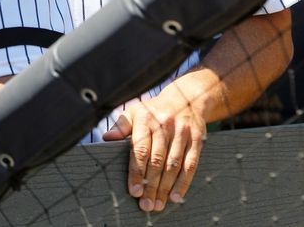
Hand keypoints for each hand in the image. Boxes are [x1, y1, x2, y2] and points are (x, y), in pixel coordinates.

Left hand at [102, 96, 205, 212]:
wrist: (185, 98)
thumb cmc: (154, 111)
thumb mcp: (135, 112)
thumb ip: (121, 126)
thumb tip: (106, 138)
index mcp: (146, 118)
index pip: (140, 149)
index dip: (137, 172)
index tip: (134, 191)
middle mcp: (164, 124)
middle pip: (157, 161)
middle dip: (151, 186)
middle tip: (146, 205)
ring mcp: (182, 132)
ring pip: (173, 165)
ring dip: (166, 188)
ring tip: (158, 205)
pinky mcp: (197, 139)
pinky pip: (190, 164)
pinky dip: (184, 182)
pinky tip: (176, 196)